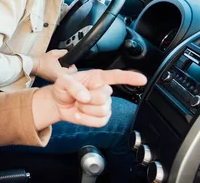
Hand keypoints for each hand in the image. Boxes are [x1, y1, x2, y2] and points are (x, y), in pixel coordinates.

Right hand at [31, 49, 76, 81]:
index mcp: (62, 74)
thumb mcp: (54, 53)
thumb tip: (68, 52)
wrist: (34, 66)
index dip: (72, 63)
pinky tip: (55, 68)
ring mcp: (56, 81)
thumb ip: (64, 52)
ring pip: (66, 75)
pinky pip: (60, 76)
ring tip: (58, 65)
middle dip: (68, 67)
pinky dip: (59, 72)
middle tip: (63, 62)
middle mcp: (60, 79)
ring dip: (64, 70)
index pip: (74, 70)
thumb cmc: (42, 61)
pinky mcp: (53, 80)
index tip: (68, 61)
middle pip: (71, 73)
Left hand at [32, 69, 146, 129]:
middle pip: (104, 97)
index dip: (129, 77)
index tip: (141, 79)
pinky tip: (80, 114)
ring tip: (78, 104)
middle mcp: (103, 90)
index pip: (116, 76)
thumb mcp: (62, 81)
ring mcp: (104, 105)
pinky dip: (86, 120)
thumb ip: (72, 85)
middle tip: (78, 97)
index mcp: (97, 78)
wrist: (58, 102)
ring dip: (85, 110)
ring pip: (101, 110)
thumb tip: (85, 96)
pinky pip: (99, 121)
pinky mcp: (102, 118)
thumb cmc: (63, 88)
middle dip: (87, 99)